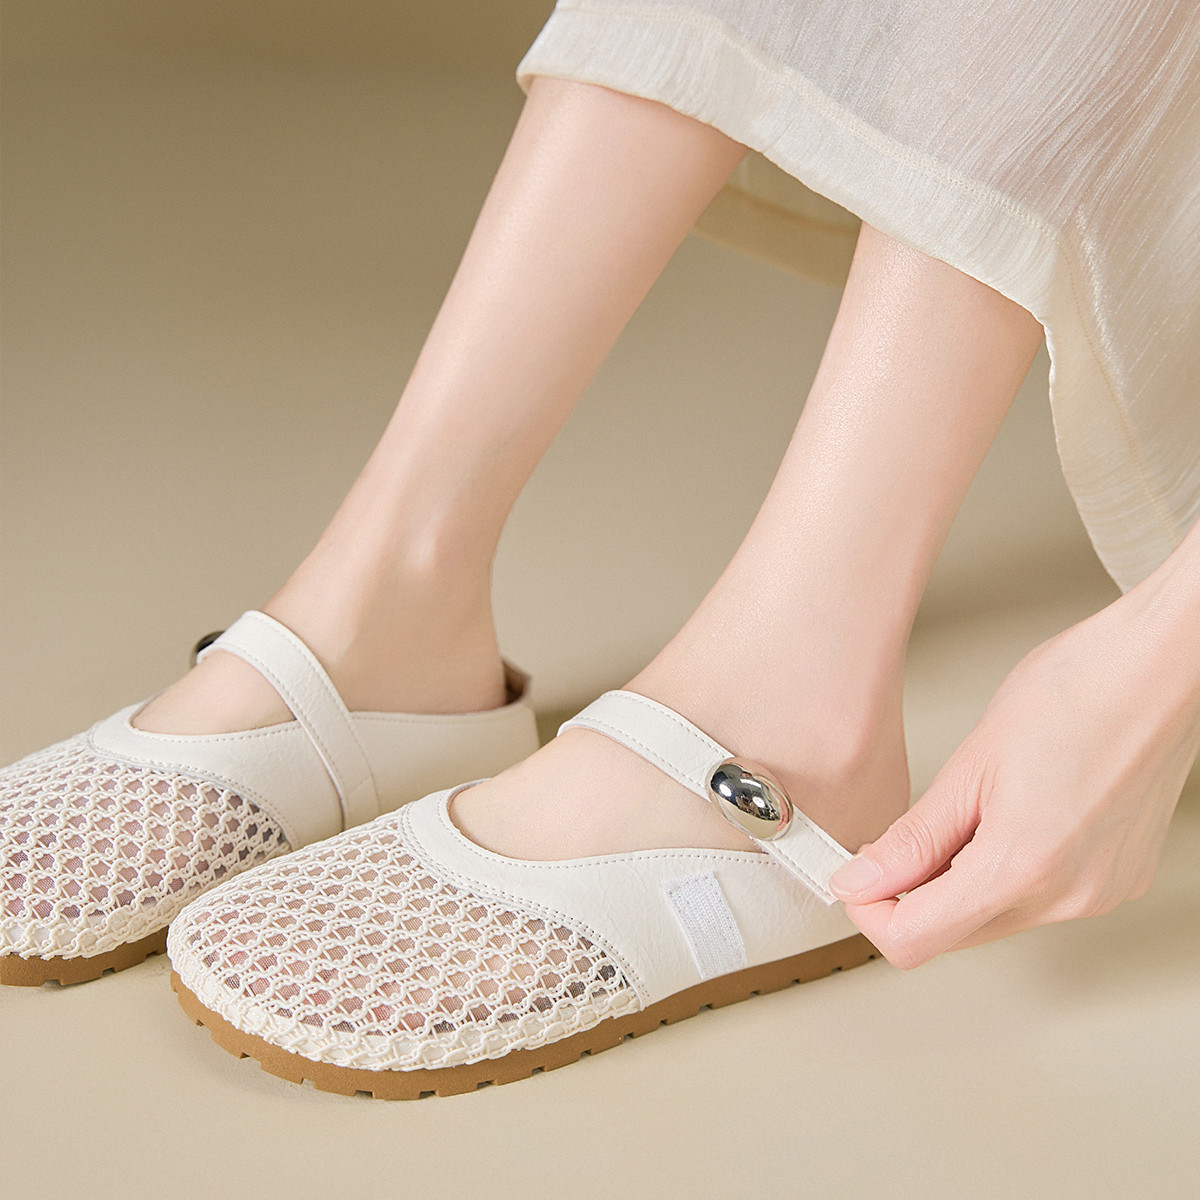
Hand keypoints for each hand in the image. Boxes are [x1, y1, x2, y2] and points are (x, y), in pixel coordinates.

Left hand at [829, 587, 1199, 967]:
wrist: (1159, 669)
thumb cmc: (1077, 693)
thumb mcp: (970, 764)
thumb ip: (913, 838)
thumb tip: (862, 879)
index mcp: (1022, 868)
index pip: (913, 940)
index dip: (868, 909)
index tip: (855, 874)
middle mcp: (1069, 898)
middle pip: (953, 934)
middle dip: (910, 894)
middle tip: (897, 839)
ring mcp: (1100, 895)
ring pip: (994, 918)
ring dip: (958, 882)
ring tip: (965, 812)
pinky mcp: (1117, 882)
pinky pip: (1038, 899)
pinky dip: (1004, 871)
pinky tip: (1006, 818)